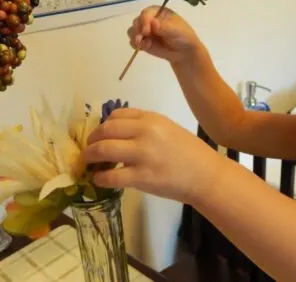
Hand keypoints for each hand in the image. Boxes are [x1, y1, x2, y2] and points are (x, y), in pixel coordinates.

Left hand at [82, 108, 224, 203]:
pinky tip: (99, 180)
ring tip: (88, 162)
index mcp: (152, 119)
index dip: (103, 125)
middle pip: (106, 131)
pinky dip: (100, 178)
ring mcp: (143, 155)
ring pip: (103, 150)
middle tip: (89, 149)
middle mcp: (146, 132)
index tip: (100, 134)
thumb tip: (118, 133)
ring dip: (90, 156)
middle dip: (92, 140)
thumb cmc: (190, 153)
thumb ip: (145, 127)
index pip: (117, 116)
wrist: (207, 176)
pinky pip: (111, 176)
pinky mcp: (142, 177)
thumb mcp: (169, 129)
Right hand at [127, 6, 204, 63]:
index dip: (144, 20)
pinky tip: (144, 47)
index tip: (147, 30)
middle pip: (137, 21)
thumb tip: (153, 22)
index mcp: (158, 12)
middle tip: (143, 37)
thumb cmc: (183, 36)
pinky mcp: (143, 42)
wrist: (184, 52)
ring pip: (132, 31)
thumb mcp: (176, 30)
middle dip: (137, 29)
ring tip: (143, 43)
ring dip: (135, 37)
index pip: (146, 12)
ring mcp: (145, 31)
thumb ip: (164, 26)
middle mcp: (149, 20)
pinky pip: (133, 42)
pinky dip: (136, 44)